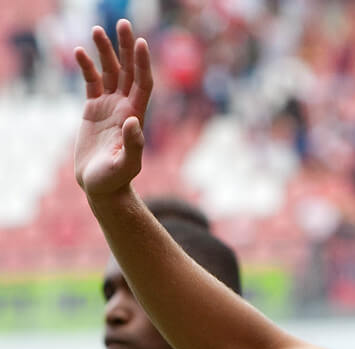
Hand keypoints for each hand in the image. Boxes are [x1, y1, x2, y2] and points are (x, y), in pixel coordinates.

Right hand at [74, 19, 152, 196]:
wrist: (101, 187)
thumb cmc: (115, 180)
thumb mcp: (127, 165)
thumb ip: (134, 145)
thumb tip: (134, 121)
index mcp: (136, 116)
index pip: (143, 83)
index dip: (143, 63)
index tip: (141, 42)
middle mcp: (125, 107)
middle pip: (128, 71)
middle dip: (126, 48)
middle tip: (123, 23)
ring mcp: (110, 107)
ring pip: (109, 72)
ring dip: (105, 51)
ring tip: (97, 29)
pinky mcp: (93, 111)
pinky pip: (91, 82)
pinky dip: (86, 67)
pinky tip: (79, 52)